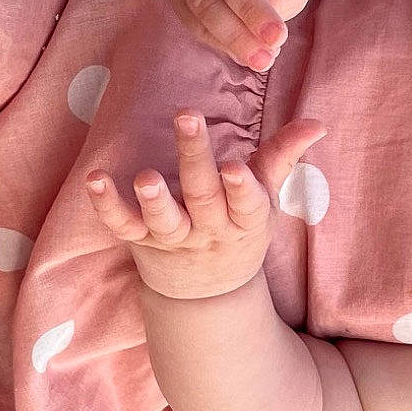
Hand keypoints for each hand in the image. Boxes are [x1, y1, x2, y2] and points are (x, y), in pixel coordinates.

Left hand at [88, 111, 326, 300]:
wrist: (205, 295)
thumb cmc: (239, 229)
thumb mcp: (267, 200)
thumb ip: (284, 157)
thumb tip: (317, 123)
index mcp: (243, 219)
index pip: (247, 204)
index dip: (242, 187)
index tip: (236, 165)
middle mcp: (208, 230)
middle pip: (203, 195)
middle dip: (195, 156)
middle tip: (187, 115)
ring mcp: (173, 237)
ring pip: (164, 220)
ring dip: (154, 198)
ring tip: (145, 176)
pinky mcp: (141, 241)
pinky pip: (122, 226)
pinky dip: (106, 205)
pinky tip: (94, 178)